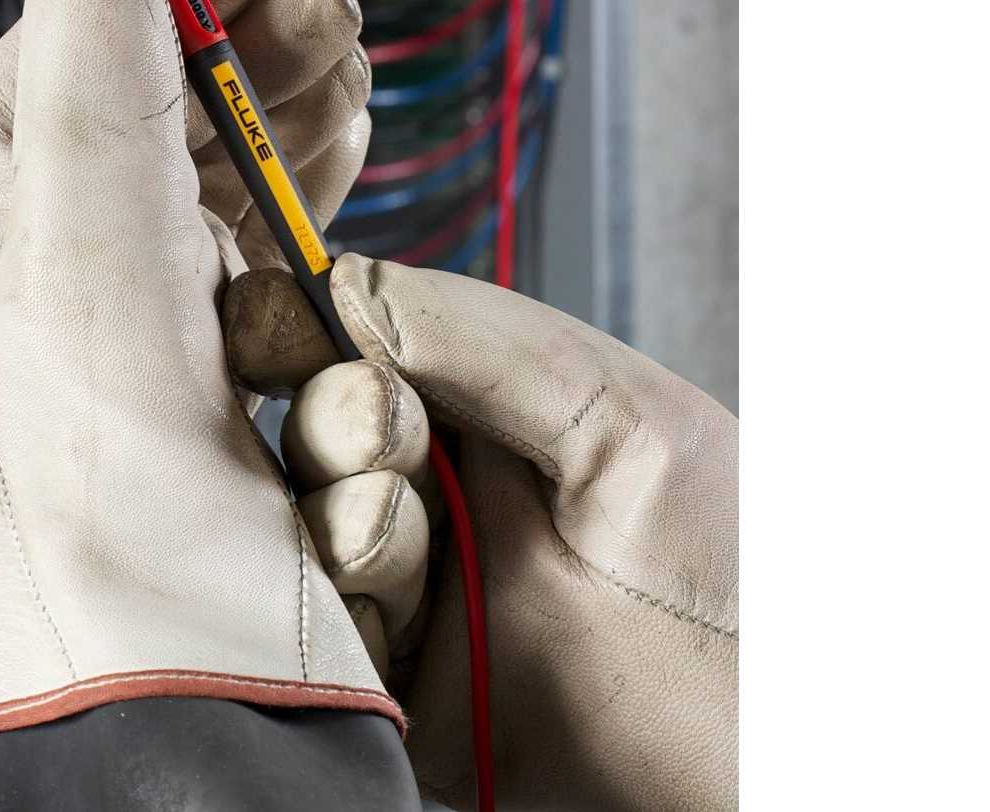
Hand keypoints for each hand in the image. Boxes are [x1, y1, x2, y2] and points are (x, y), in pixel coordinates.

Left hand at [0, 0, 399, 804]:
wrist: (188, 631)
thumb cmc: (113, 468)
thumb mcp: (85, 234)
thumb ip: (88, 64)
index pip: (68, 40)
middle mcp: (61, 242)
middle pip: (157, 80)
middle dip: (243, 25)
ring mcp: (148, 285)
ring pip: (225, 136)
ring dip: (288, 84)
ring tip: (339, 55)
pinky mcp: (227, 327)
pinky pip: (270, 207)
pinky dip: (312, 161)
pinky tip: (343, 134)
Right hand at [224, 255, 737, 811]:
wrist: (755, 755)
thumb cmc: (723, 574)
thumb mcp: (616, 419)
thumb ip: (480, 338)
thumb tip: (343, 281)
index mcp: (484, 405)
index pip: (354, 336)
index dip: (304, 325)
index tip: (280, 325)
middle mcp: (438, 486)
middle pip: (315, 423)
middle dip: (345, 426)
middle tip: (397, 455)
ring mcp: (415, 586)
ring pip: (305, 526)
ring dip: (352, 528)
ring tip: (415, 554)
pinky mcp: (398, 685)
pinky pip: (321, 635)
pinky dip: (344, 619)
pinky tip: (401, 626)